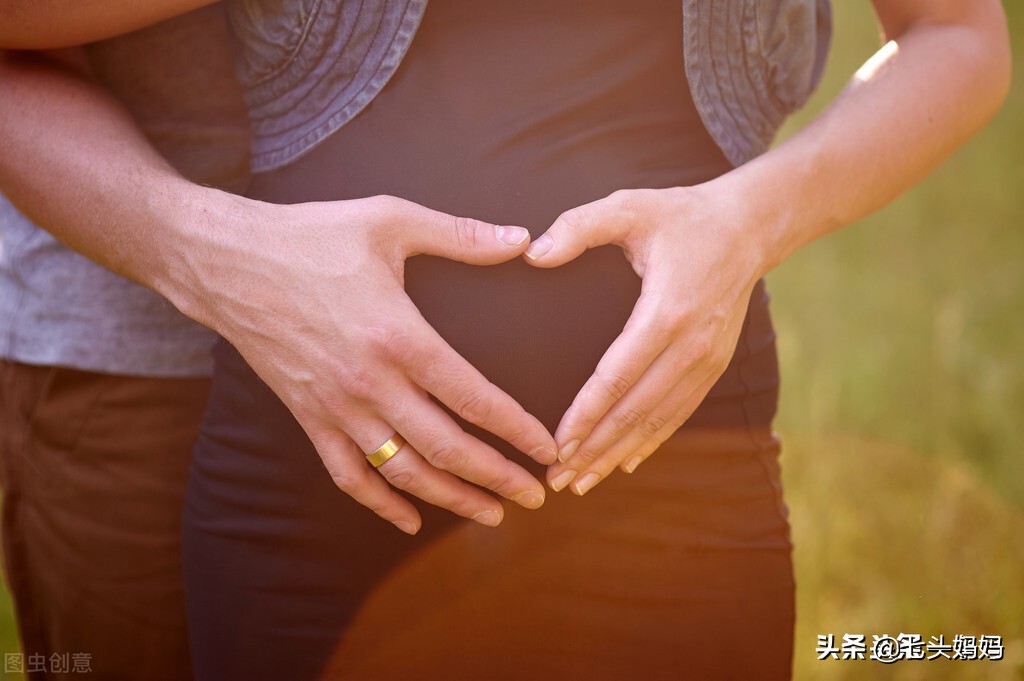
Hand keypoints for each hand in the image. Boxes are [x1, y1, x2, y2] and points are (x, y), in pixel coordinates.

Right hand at [180, 193, 557, 533]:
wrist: (227, 262)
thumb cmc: (310, 236)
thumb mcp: (388, 221)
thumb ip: (459, 235)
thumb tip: (522, 238)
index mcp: (399, 335)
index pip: (473, 397)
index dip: (516, 429)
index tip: (548, 449)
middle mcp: (371, 382)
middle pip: (446, 448)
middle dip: (498, 477)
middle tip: (536, 496)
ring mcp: (337, 406)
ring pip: (402, 472)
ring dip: (451, 499)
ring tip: (493, 514)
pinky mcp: (309, 417)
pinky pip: (348, 474)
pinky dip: (380, 503)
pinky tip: (409, 521)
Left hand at [523, 182, 765, 495]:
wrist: (749, 227)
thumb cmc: (680, 215)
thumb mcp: (628, 206)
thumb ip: (578, 226)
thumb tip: (533, 254)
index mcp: (667, 311)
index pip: (618, 376)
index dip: (586, 415)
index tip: (556, 444)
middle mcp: (692, 345)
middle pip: (636, 409)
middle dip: (595, 448)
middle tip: (556, 480)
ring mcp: (708, 361)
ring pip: (657, 420)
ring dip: (618, 453)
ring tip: (581, 482)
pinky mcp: (714, 366)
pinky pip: (679, 413)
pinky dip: (651, 441)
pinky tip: (626, 462)